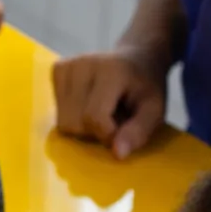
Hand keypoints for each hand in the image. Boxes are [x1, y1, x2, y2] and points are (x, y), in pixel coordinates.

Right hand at [52, 49, 166, 159]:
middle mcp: (83, 64)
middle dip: (93, 131)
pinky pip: (56, 111)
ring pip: (62, 121)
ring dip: (82, 126)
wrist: (137, 58)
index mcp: (112, 71)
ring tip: (100, 110)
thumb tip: (118, 154)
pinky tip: (87, 102)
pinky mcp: (58, 69)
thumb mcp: (154, 111)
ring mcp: (67, 65)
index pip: (94, 119)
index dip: (108, 134)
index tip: (123, 129)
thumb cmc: (146, 87)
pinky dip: (72, 115)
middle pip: (74, 122)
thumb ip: (139, 132)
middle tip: (113, 118)